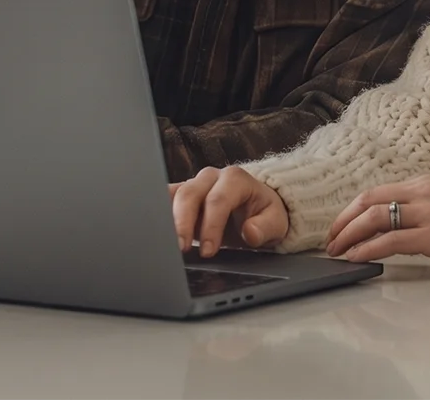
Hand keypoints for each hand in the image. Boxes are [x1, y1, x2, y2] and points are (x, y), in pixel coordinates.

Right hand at [169, 167, 288, 257]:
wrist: (257, 207)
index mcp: (235, 179)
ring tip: (162, 243)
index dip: (211, 226)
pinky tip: (154, 231)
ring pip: (173, 195)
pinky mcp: (182, 194)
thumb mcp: (276, 222)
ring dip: (166, 219)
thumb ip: (265, 227)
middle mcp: (211, 177)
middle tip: (181, 249)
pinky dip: (157, 213)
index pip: (218, 200)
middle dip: (183, 223)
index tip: (208, 251)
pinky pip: (165, 199)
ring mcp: (194, 184)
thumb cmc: (264, 213)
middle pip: (190, 194)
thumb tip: (250, 232)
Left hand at [325, 175, 429, 262]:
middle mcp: (422, 192)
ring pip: (374, 217)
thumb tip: (390, 225)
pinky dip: (367, 248)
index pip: (377, 192)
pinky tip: (357, 258)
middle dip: (344, 221)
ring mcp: (427, 212)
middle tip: (331, 240)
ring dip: (350, 235)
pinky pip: (390, 240)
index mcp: (424, 183)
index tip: (340, 225)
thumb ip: (420, 209)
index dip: (352, 210)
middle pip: (369, 201)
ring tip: (338, 251)